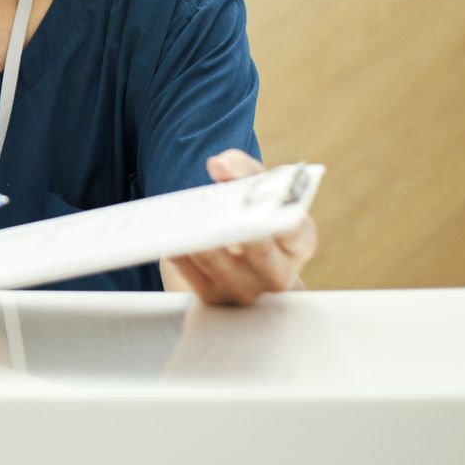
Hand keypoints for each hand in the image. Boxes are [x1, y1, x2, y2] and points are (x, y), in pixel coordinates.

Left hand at [162, 150, 317, 305]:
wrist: (228, 258)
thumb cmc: (247, 218)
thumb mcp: (251, 189)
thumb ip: (241, 168)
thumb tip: (220, 165)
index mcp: (296, 244)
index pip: (295, 228)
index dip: (277, 210)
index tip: (258, 198)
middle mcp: (276, 273)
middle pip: (259, 252)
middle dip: (237, 229)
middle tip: (216, 211)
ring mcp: (245, 291)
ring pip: (219, 264)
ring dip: (198, 238)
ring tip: (183, 219)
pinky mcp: (213, 299)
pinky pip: (191, 276)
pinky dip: (179, 253)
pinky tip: (168, 235)